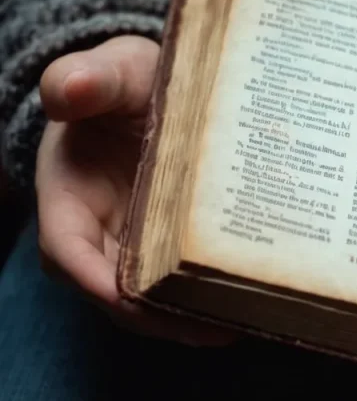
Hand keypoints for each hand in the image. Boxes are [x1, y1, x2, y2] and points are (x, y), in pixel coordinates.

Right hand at [36, 36, 235, 345]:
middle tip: (210, 330)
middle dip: (156, 317)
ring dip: (185, 317)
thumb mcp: (113, 70)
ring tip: (236, 325)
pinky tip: (244, 305)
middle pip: (113, 291)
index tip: (136, 302)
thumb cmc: (125, 81)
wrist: (152, 90)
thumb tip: (72, 88)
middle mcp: (95, 231)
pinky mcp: (164, 246)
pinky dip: (202, 297)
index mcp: (67, 195)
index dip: (97, 282)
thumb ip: (91, 78)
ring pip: (147, 297)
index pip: (68, 251)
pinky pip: (176, 281)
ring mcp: (130, 243)